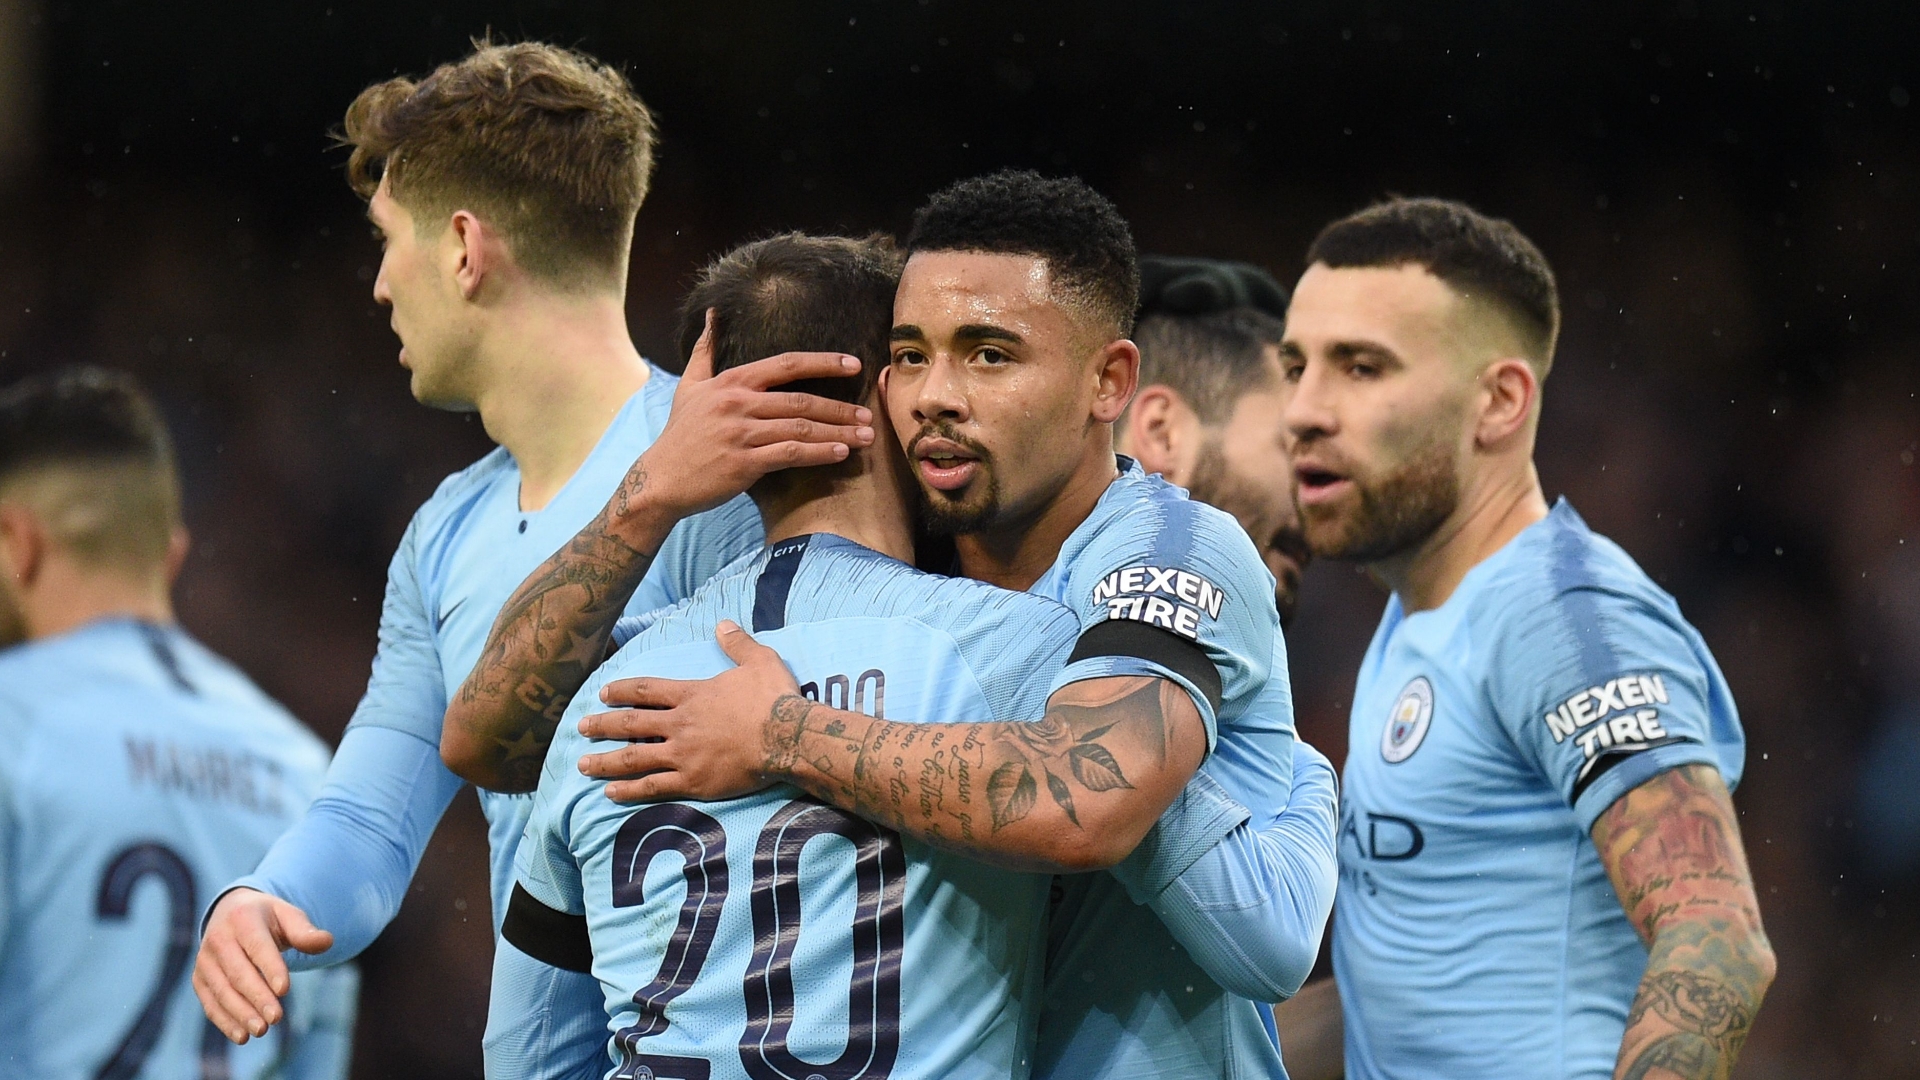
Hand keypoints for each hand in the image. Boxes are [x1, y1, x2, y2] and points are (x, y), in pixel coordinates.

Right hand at [193, 888, 333, 1043]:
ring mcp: (205, 960)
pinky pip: (210, 1003)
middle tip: (276, 1018)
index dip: (271, 968)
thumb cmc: (267, 919)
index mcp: (243, 918)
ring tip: (261, 1030)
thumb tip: (327, 942)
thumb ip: (305, 932)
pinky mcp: (199, 979)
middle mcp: (218, 938)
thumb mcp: (287, 916)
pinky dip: (225, 1021)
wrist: (231, 913)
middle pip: (238, 973)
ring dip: (241, 1013)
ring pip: (222, 991)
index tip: (285, 990)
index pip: (258, 947)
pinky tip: (242, 1036)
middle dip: (257, 997)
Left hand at [578, 620, 800, 802]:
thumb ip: (737, 642)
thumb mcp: (759, 660)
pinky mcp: (693, 781)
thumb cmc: (774, 699)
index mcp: (692, 695)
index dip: (622, 691)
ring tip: (583, 763)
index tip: (603, 693)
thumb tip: (723, 623)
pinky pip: (652, 786)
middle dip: (603, 724)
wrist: (787, 737)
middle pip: (632, 724)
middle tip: (581, 727)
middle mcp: (680, 723)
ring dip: (605, 760)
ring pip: (633, 757)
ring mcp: (683, 754)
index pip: (647, 690)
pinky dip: (628, 791)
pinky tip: (609, 793)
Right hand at [632, 311, 875, 524]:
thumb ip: (705, 349)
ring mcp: (741, 433)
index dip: (824, 362)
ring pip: (801, 429)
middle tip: (868, 415)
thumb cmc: (681, 433)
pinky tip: (840, 455)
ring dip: (838, 433)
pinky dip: (819, 454)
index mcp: (732, 382)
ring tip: (865, 437)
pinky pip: (790, 454)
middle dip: (840, 408)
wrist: (660, 479)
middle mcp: (739, 403)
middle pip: (801, 401)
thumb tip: (714, 313)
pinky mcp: (744, 462)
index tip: (854, 365)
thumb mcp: (689, 385)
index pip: (787, 364)